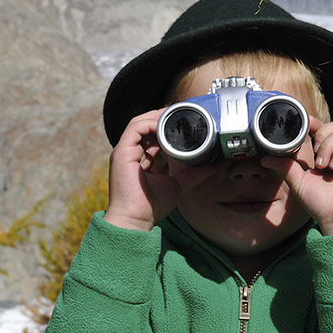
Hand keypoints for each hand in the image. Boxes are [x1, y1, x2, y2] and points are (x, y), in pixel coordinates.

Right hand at [104, 109, 217, 231]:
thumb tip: (211, 167)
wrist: (135, 220)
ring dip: (157, 116)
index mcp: (141, 158)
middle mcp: (131, 153)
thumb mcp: (178, 185)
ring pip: (139, 123)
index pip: (152, 134)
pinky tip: (163, 124)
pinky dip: (149, 123)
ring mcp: (125, 152)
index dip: (166, 125)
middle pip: (145, 125)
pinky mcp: (121, 153)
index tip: (183, 121)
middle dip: (162, 116)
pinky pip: (134, 129)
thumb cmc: (150, 206)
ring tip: (174, 114)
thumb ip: (193, 175)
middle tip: (181, 112)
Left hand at [262, 117, 332, 235]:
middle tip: (315, 158)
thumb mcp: (299, 182)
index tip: (305, 123)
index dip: (314, 123)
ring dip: (328, 146)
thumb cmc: (321, 203)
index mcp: (328, 153)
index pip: (323, 129)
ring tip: (324, 166)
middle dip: (320, 136)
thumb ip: (285, 167)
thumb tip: (266, 158)